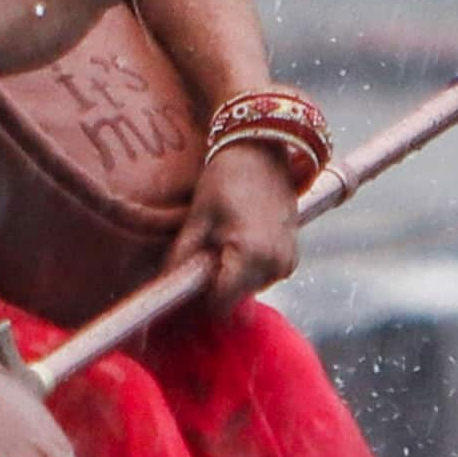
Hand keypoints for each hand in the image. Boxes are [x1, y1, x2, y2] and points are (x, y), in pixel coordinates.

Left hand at [172, 137, 304, 302]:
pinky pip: (263, 276)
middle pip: (235, 297)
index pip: (222, 303)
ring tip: (223, 239)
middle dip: (216, 284)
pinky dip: (248, 268)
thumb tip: (165, 286)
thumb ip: (183, 258)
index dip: (201, 298)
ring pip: (249, 289)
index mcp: (250, 255)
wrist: (261, 154)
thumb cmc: (225, 181)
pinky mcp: (292, 258)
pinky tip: (239, 239)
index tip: (189, 281)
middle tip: (205, 250)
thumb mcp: (198, 218)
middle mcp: (274, 264)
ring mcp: (287, 263)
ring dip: (233, 276)